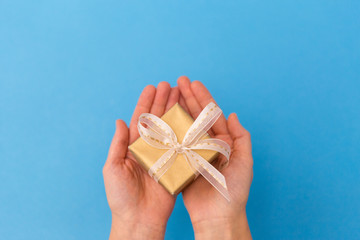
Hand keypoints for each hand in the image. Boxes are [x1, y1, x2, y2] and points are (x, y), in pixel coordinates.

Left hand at [103, 82, 180, 239]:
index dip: (145, 103)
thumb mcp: (113, 168)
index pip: (140, 119)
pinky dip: (186, 131)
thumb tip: (119, 121)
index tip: (152, 87)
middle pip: (158, 120)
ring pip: (171, 129)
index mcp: (133, 147)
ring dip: (175, 111)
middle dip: (163, 101)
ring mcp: (163, 155)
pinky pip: (182, 145)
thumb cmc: (121, 196)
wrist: (139, 219)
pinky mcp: (175, 165)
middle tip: (170, 85)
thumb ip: (117, 145)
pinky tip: (191, 118)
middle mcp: (149, 148)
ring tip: (181, 95)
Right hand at [177, 76, 252, 239]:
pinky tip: (162, 118)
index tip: (194, 83)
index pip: (212, 115)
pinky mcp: (182, 163)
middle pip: (196, 117)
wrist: (218, 216)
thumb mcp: (244, 163)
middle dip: (188, 98)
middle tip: (179, 81)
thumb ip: (241, 138)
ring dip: (178, 109)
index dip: (203, 98)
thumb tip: (233, 114)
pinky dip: (169, 130)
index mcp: (223, 142)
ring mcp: (193, 153)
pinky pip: (175, 143)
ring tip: (170, 93)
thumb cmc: (234, 192)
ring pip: (184, 126)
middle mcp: (207, 145)